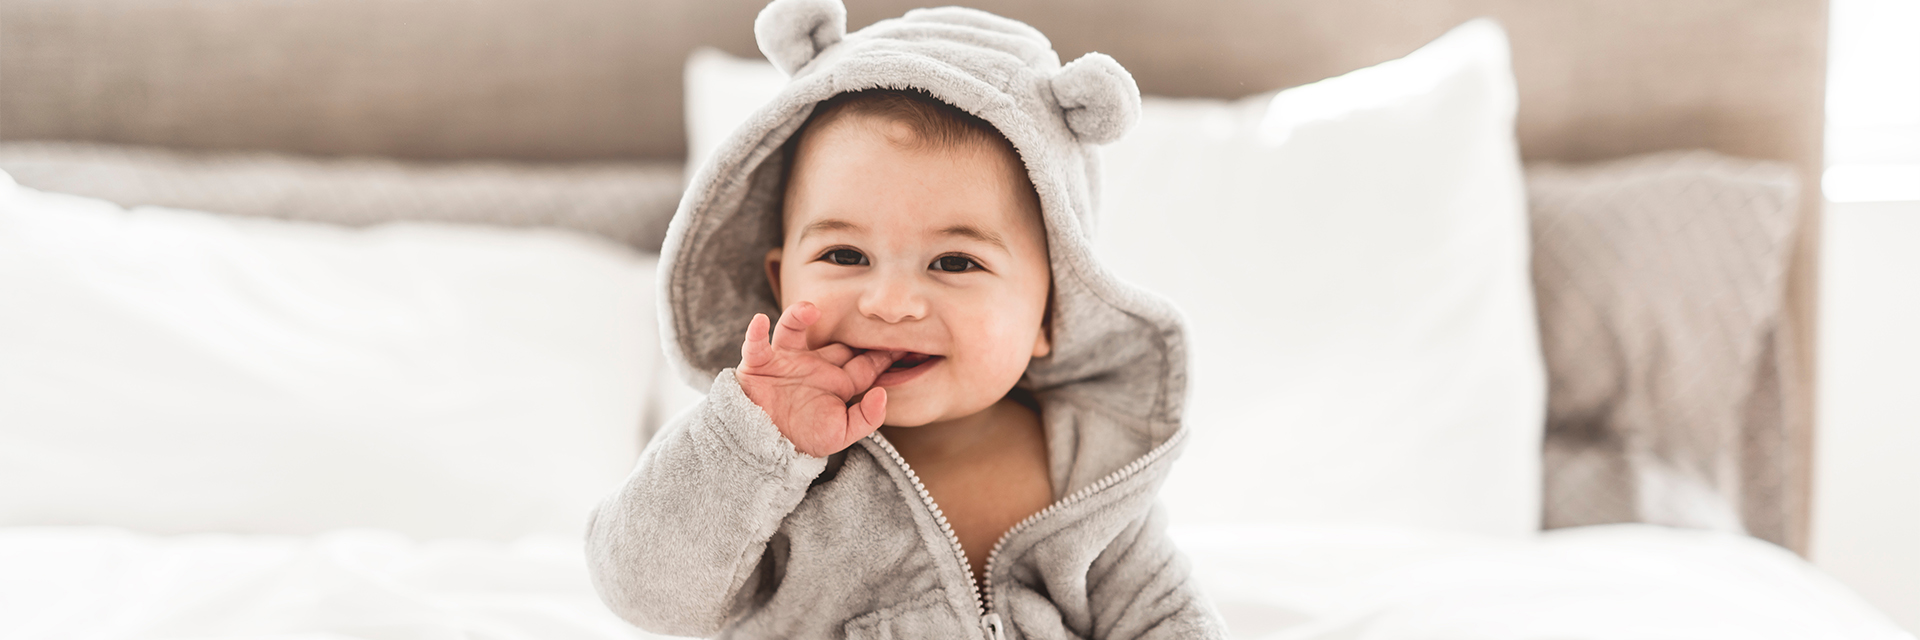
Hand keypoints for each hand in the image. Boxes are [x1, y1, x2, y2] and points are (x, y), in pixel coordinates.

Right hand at [736, 302, 898, 456]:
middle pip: (835, 341)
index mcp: (837, 383)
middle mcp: (814, 366)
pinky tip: (761, 321)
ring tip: (809, 309)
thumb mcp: (840, 435)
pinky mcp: (759, 364)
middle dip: (849, 327)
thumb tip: (882, 394)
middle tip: (862, 311)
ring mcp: (787, 362)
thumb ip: (866, 418)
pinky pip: (756, 344)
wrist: (765, 448)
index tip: (904, 341)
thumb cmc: (803, 440)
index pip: (865, 365)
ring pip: (793, 330)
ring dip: (798, 316)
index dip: (883, 354)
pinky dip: (755, 333)